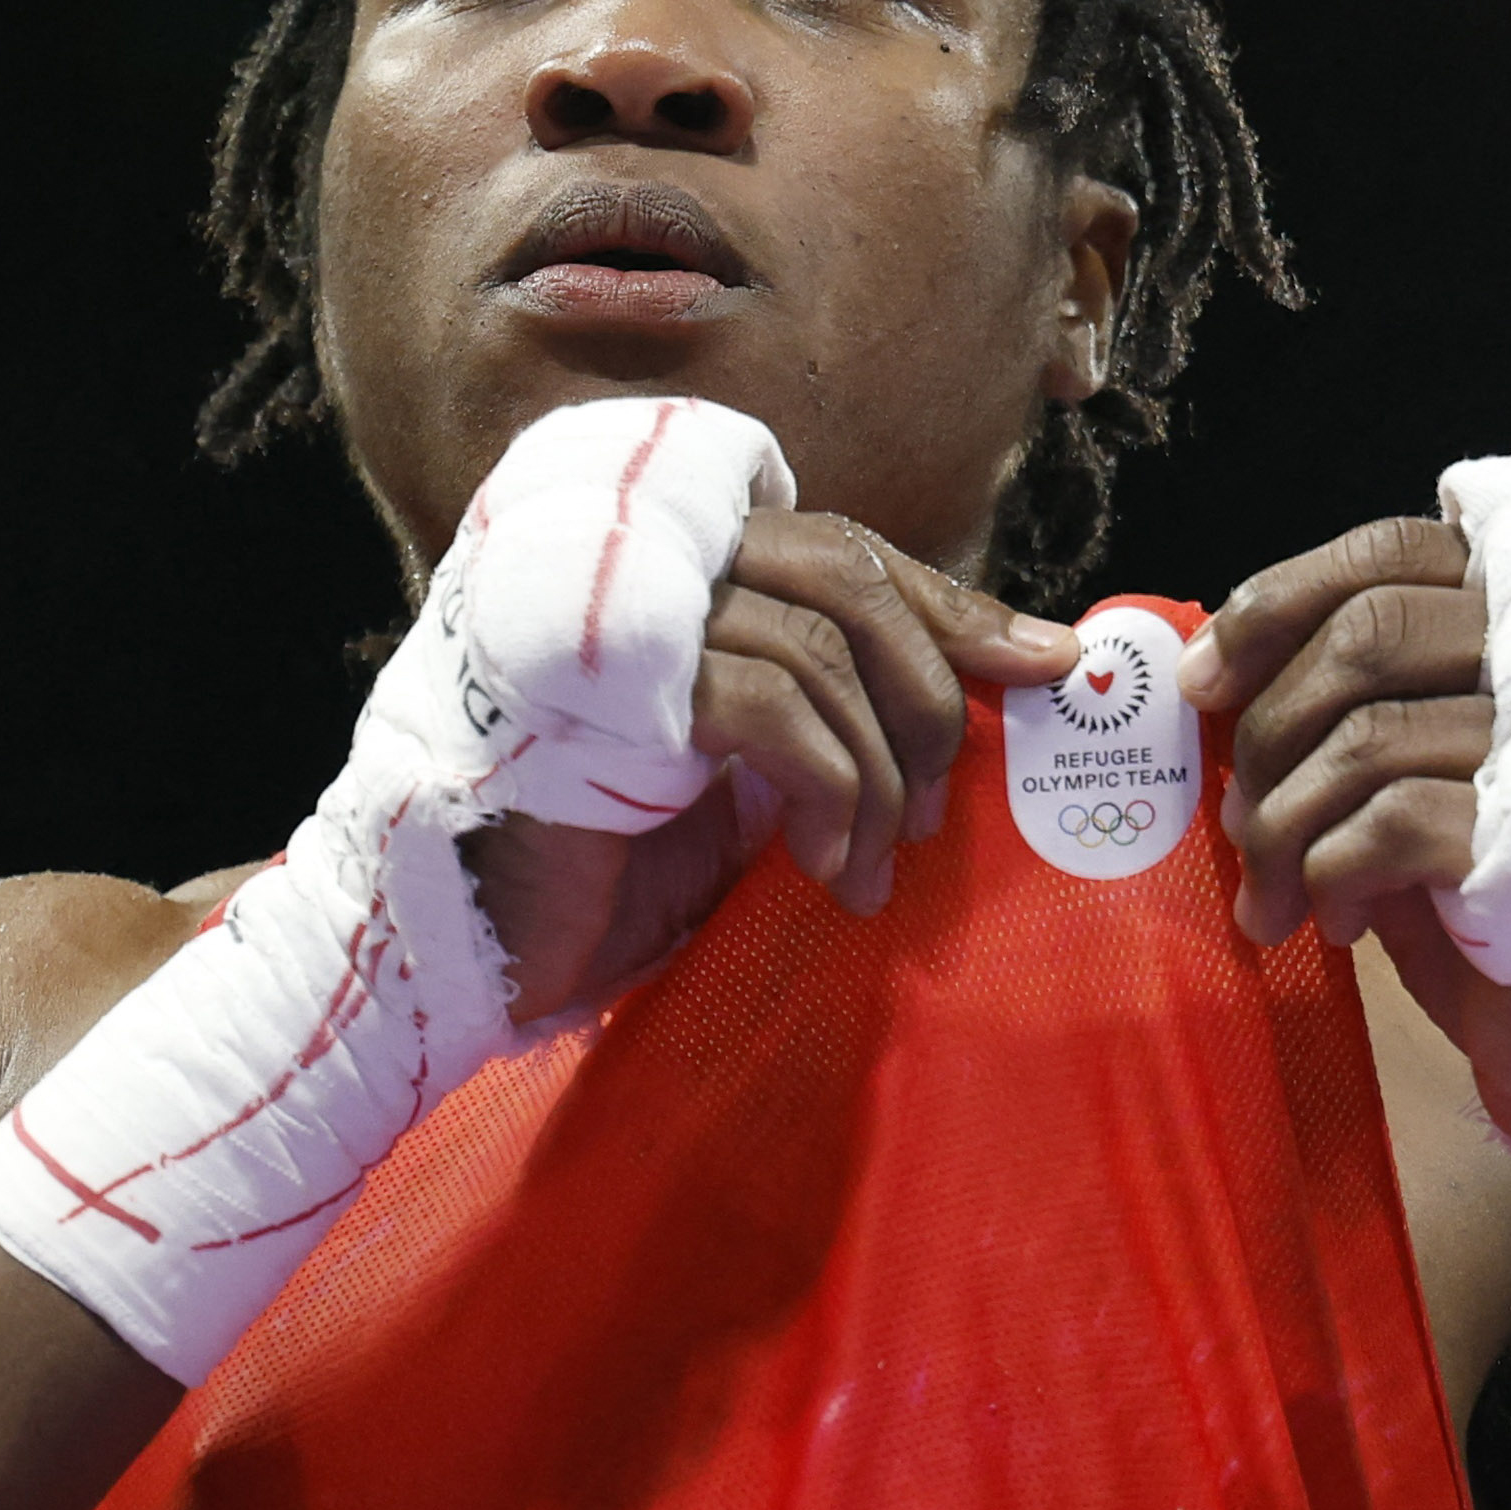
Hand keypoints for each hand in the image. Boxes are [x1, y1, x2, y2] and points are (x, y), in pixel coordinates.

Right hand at [465, 514, 1077, 1017]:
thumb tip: (976, 705)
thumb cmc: (593, 878)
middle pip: (841, 570)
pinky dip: (830, 789)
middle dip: (934, 676)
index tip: (1050, 661)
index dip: (952, 601)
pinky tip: (825, 864)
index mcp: (672, 580)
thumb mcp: (740, 790)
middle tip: (952, 794)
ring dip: (879, 769)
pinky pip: (770, 707)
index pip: (840, 551)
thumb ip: (824, 725)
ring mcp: (613, 621)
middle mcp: (637, 571)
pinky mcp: (601, 690)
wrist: (460, 959)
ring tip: (874, 865)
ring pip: (817, 644)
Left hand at [1179, 516, 1510, 1148]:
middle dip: (1269, 730)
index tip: (1201, 683)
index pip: (1391, 555)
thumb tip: (1213, 687)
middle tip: (1233, 822)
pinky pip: (1391, 820)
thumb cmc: (1484, 898)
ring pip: (1367, 736)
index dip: (1279, 603)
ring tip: (1269, 900)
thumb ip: (1341, 712)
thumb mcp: (1406, 779)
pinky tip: (1338, 920)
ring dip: (1280, 827)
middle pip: (1368, 634)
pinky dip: (1331, 872)